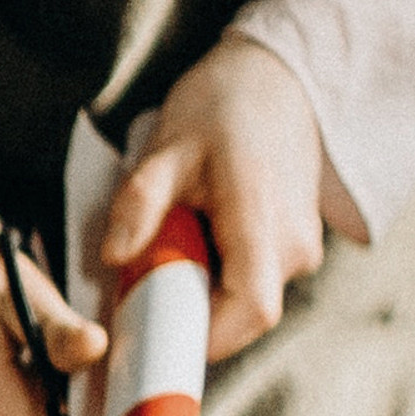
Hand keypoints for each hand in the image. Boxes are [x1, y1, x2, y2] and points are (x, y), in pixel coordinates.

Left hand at [99, 35, 367, 362]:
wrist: (276, 79)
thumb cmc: (222, 106)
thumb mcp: (168, 147)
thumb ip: (140, 203)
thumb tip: (113, 258)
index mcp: (265, 220)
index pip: (249, 310)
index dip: (203, 336)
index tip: (155, 332)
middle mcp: (295, 247)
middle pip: (241, 315)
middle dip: (189, 311)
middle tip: (144, 280)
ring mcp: (301, 250)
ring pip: (245, 302)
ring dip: (202, 290)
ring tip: (172, 240)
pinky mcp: (296, 249)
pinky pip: (252, 283)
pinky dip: (217, 275)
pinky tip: (195, 236)